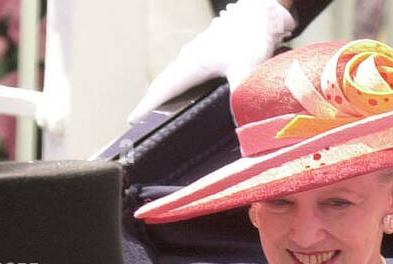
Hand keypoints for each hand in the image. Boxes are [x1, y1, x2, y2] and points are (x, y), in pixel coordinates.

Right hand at [127, 0, 295, 122]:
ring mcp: (195, 54)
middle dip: (150, 103)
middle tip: (139, 122)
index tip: (132, 120)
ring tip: (156, 113)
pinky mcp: (205, 53)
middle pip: (163, 84)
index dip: (147, 106)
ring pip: (173, 77)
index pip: (163, 89)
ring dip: (163, 94)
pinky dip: (177, 86)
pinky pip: (184, 73)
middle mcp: (189, 58)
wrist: (260, 13)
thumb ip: (239, 95)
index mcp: (193, 64)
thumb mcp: (247, 68)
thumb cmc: (251, 36)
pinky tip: (184, 95)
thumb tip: (238, 122)